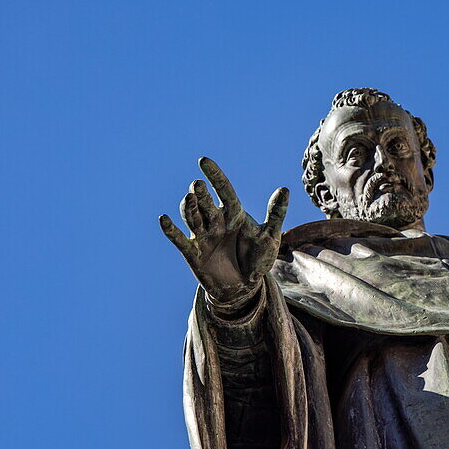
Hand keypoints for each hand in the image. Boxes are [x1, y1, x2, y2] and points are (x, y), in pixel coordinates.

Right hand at [160, 157, 287, 312]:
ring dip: (189, 208)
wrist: (245, 288)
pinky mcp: (193, 253)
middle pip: (205, 203)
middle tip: (198, 185)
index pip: (223, 190)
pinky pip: (180, 240)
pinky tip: (164, 219)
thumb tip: (285, 189)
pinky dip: (171, 230)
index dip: (215, 175)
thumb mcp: (270, 237)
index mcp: (234, 214)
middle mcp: (216, 221)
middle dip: (201, 194)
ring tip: (189, 199)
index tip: (203, 160)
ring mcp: (203, 236)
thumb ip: (276, 215)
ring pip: (192, 218)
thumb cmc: (257, 259)